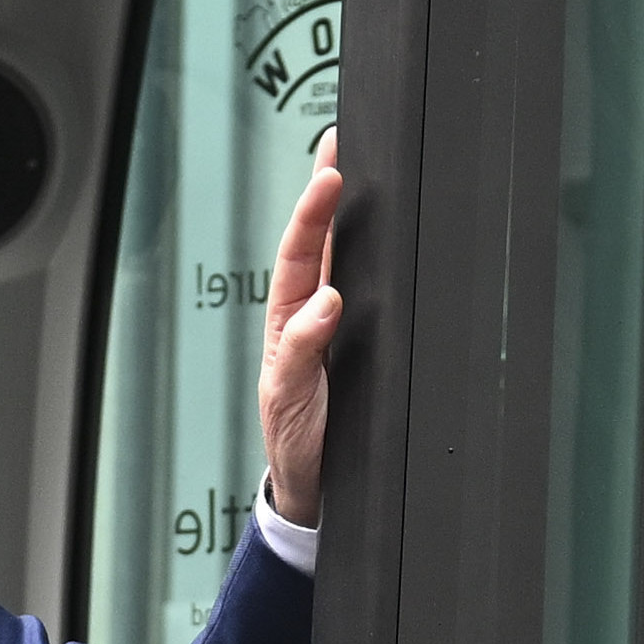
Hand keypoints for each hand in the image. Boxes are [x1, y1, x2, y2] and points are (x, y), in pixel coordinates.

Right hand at [255, 132, 345, 530]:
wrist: (311, 486)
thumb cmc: (334, 424)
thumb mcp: (351, 370)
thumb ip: (346, 330)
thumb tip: (354, 289)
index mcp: (310, 311)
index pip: (316, 245)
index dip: (322, 201)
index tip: (338, 156)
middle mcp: (296, 325)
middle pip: (301, 253)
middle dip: (313, 203)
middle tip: (331, 160)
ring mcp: (289, 356)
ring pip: (295, 288)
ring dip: (307, 240)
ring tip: (325, 196)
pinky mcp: (288, 392)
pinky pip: (297, 357)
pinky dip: (309, 330)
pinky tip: (327, 303)